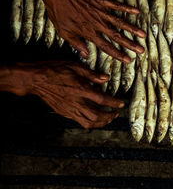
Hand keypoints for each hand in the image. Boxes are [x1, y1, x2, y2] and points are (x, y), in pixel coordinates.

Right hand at [0, 61, 124, 128]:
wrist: (34, 79)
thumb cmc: (53, 70)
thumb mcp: (74, 66)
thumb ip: (91, 74)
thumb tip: (106, 78)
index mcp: (80, 89)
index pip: (102, 99)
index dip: (114, 103)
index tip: (121, 104)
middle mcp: (76, 102)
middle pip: (97, 116)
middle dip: (109, 116)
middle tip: (115, 113)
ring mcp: (69, 109)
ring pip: (89, 122)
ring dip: (101, 122)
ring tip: (108, 118)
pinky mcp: (64, 112)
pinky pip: (80, 122)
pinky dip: (90, 123)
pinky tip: (94, 119)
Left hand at [32, 0, 145, 62]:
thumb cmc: (59, 12)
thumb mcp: (64, 32)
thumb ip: (76, 44)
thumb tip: (86, 55)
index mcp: (89, 33)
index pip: (106, 46)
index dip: (118, 54)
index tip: (128, 60)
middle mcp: (98, 24)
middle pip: (117, 36)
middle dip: (130, 44)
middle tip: (141, 50)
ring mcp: (101, 12)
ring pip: (120, 22)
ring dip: (132, 29)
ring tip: (143, 35)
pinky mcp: (101, 1)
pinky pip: (117, 5)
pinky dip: (127, 8)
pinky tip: (137, 11)